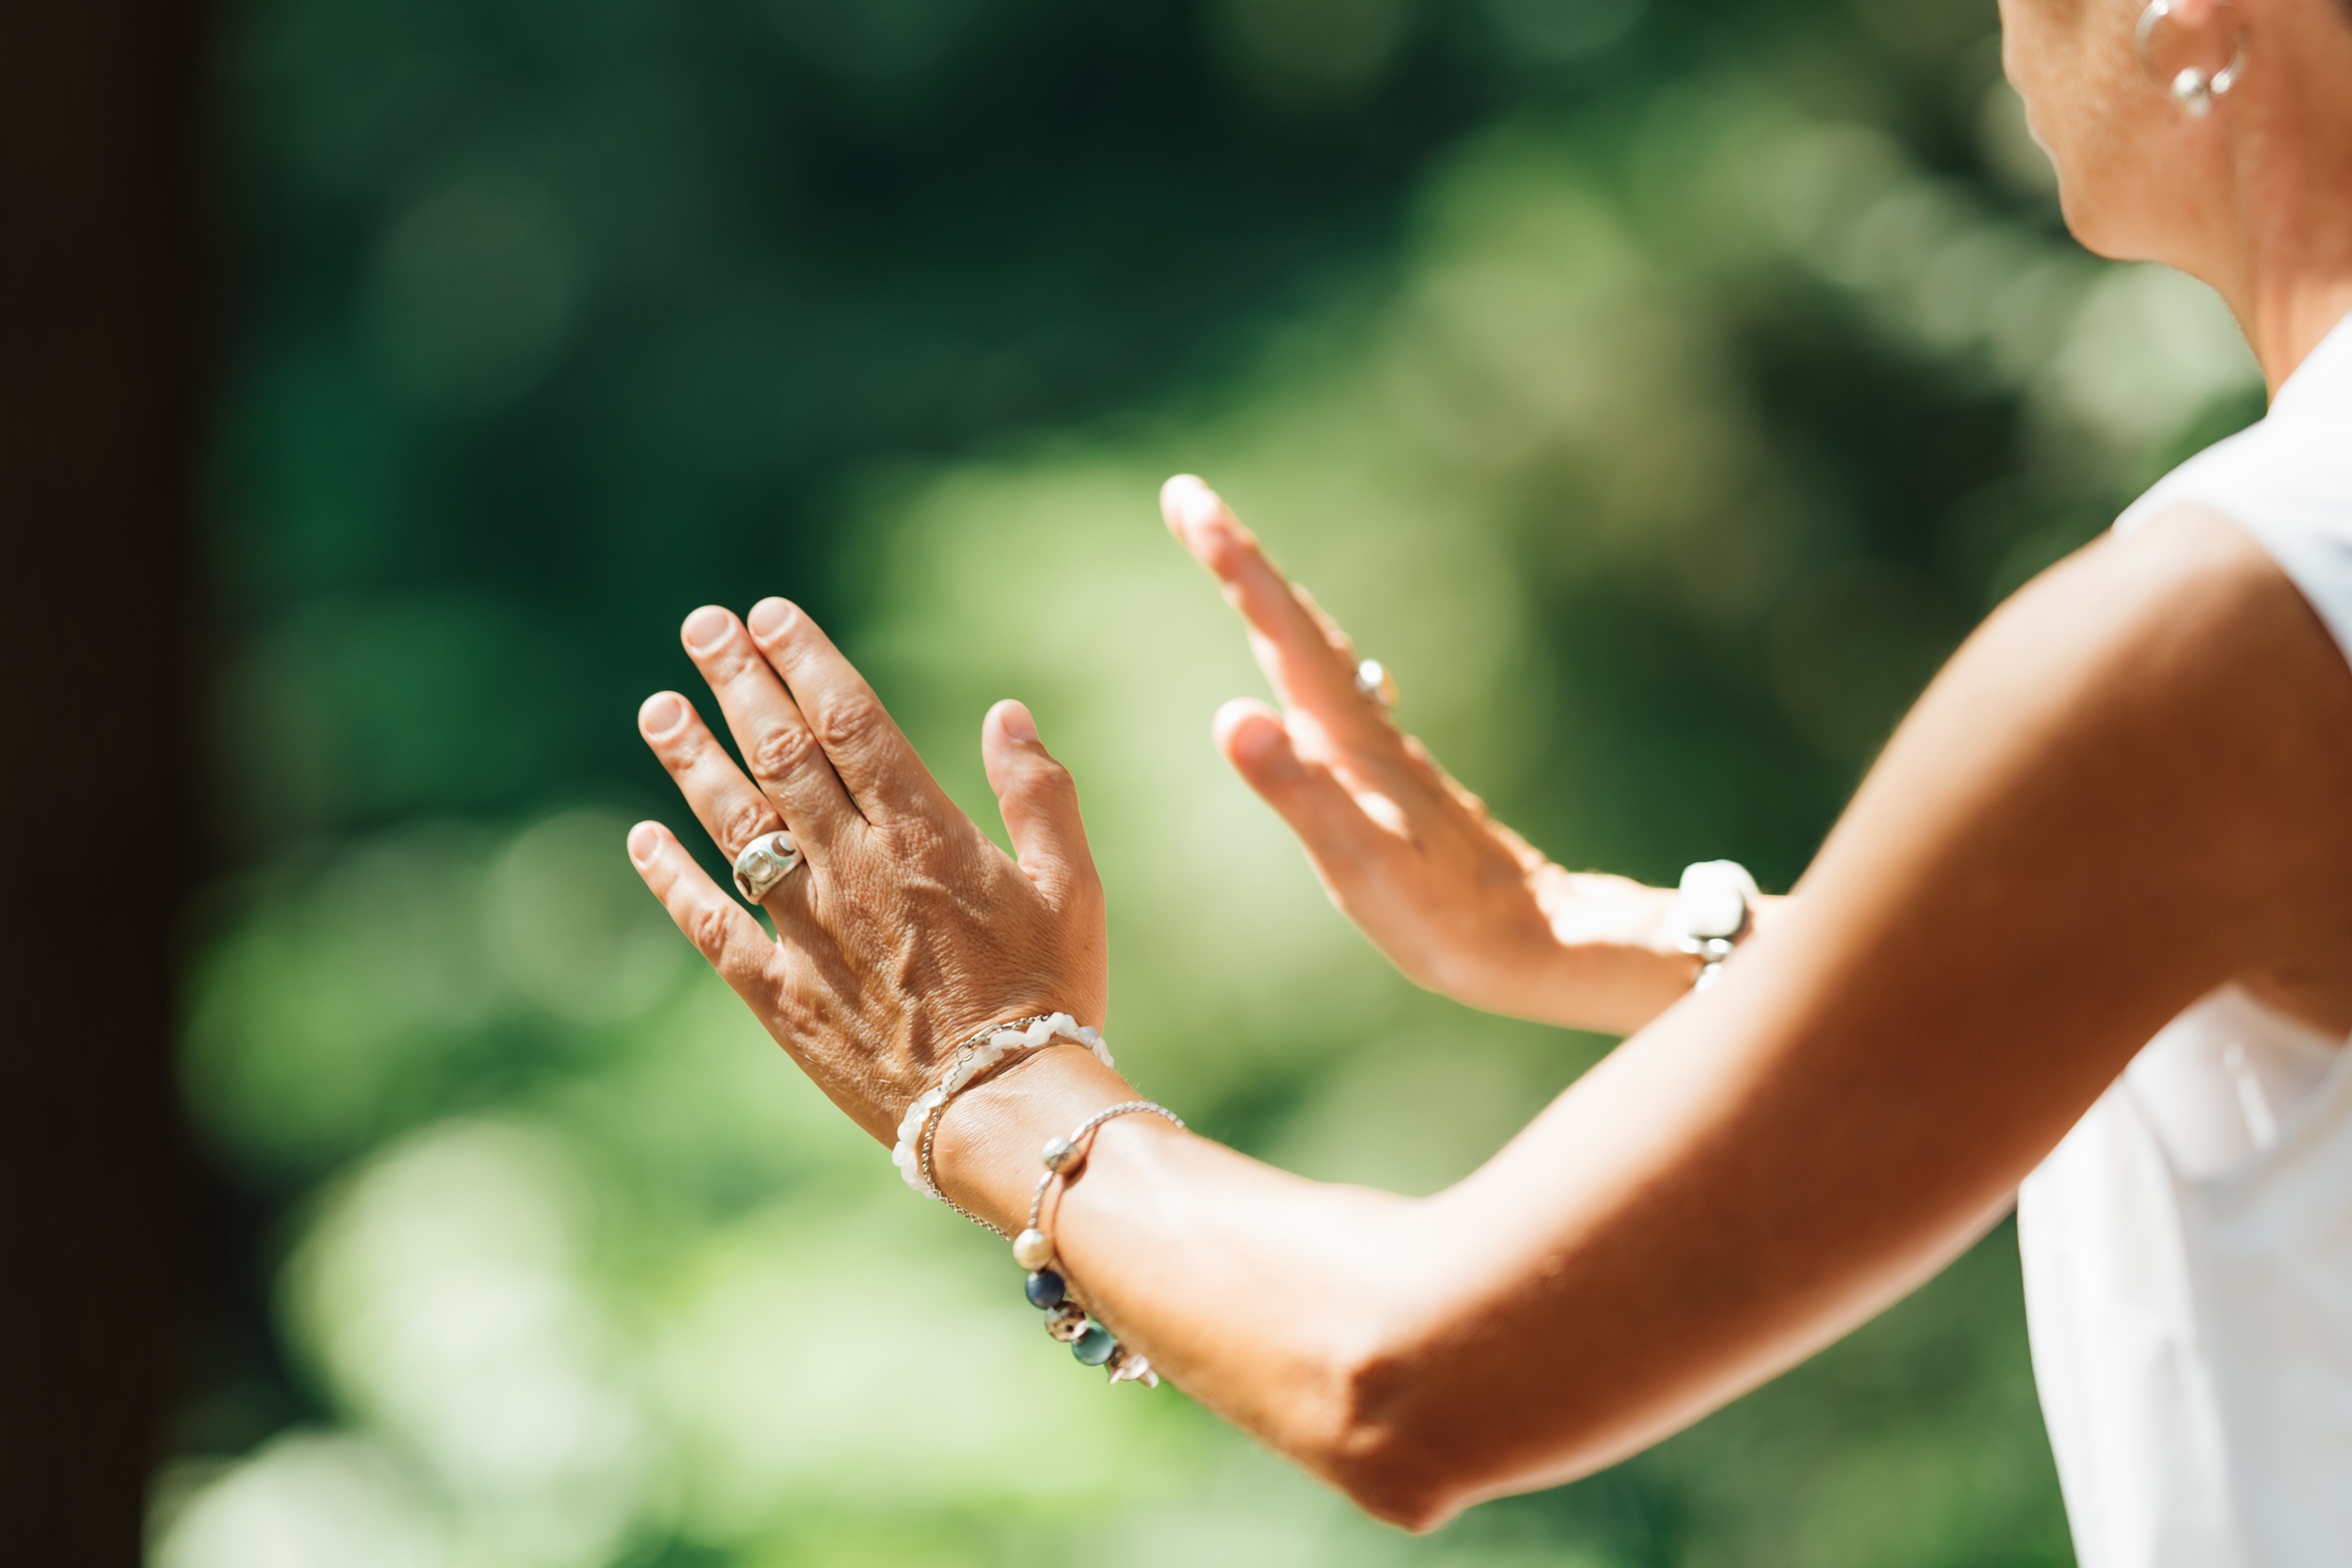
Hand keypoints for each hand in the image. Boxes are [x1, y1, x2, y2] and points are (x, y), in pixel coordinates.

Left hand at [626, 598, 1110, 1142]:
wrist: (1005, 1110)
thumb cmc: (1053, 994)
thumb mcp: (1072, 886)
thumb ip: (1039, 793)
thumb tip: (1007, 713)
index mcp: (924, 836)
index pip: (848, 722)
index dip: (804, 660)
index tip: (768, 614)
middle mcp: (853, 870)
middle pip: (780, 755)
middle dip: (738, 683)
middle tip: (702, 627)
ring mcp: (809, 932)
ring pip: (735, 826)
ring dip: (692, 762)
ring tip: (659, 708)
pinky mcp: (782, 994)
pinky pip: (711, 926)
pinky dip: (673, 879)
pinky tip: (642, 837)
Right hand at [1160, 475, 1699, 1034]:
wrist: (1535, 938)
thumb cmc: (1446, 917)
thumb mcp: (1360, 864)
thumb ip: (1297, 791)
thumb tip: (1231, 716)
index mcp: (1348, 739)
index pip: (1280, 632)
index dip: (1234, 565)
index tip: (1188, 501)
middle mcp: (1364, 726)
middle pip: (1294, 624)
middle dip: (1240, 560)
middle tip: (1188, 502)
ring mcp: (1380, 745)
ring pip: (1316, 649)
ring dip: (1269, 601)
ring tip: (1230, 561)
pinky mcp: (1391, 770)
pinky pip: (1331, 685)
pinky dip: (1299, 650)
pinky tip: (1298, 663)